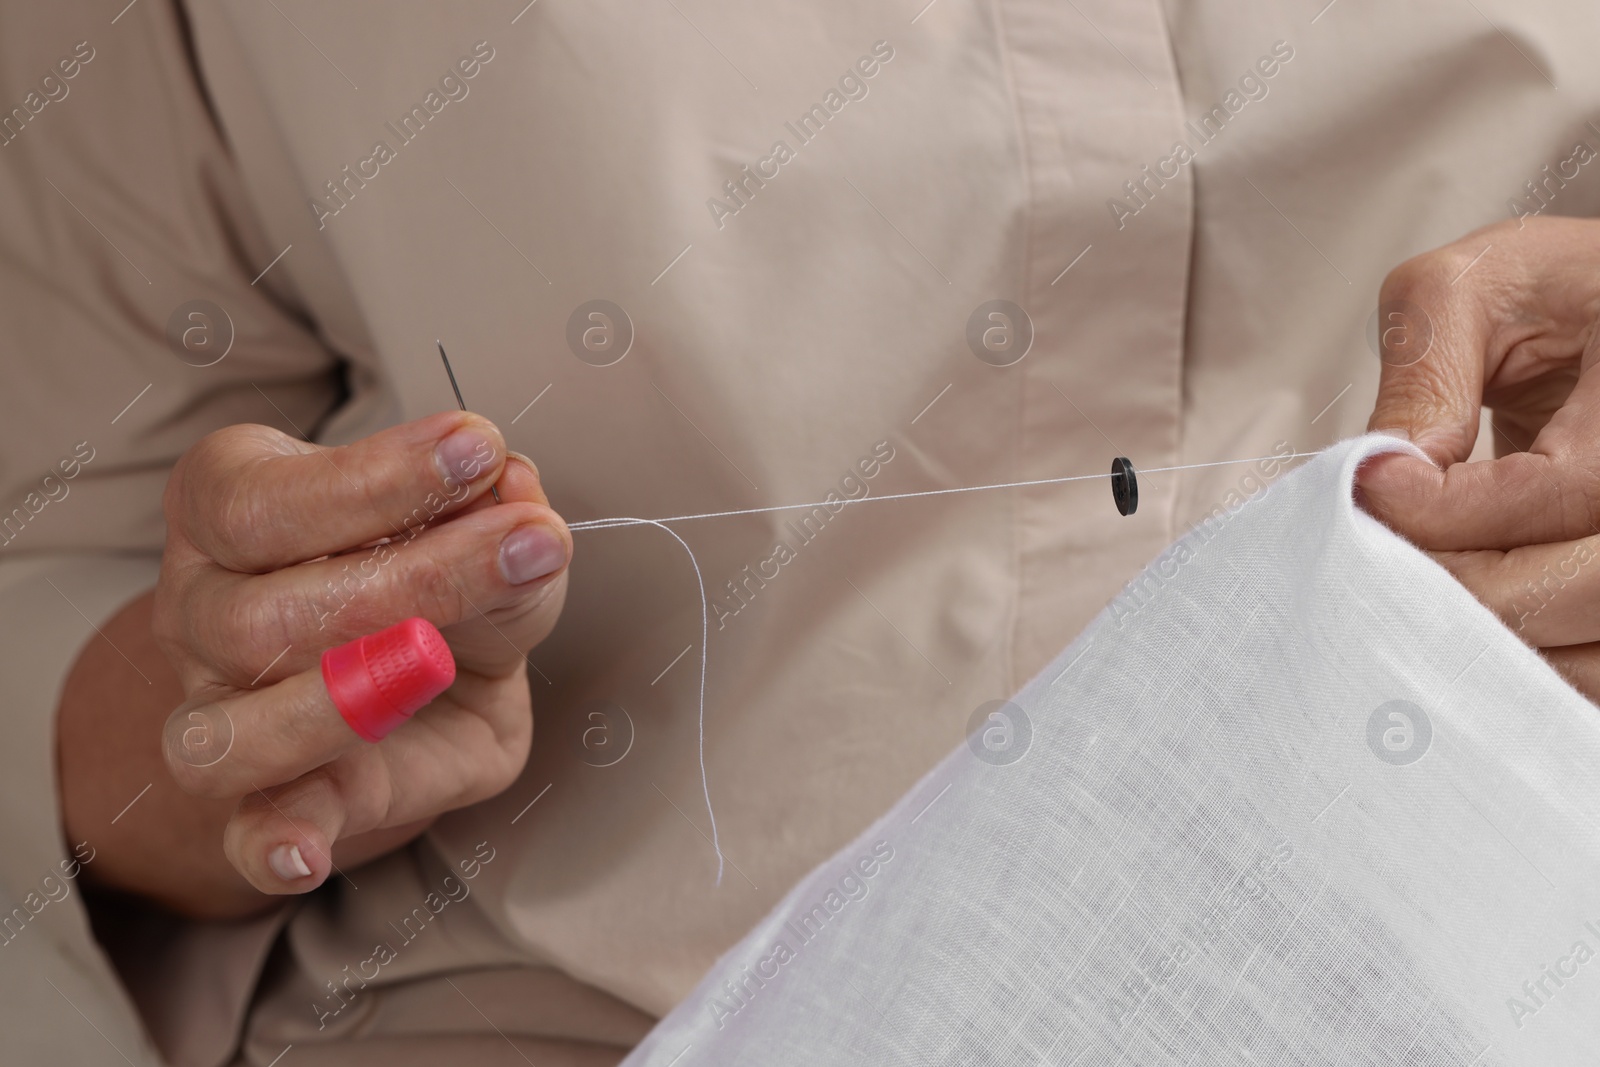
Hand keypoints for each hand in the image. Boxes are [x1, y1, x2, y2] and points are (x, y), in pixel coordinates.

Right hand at [153, 412, 568, 894]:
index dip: (378, 477)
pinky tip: (306, 854)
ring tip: (441, 663)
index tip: (481, 448)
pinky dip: (273, 843)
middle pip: (257, 616)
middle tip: (524, 545)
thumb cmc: (445, 579)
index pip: (265, 500)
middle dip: (410, 581)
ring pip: (229, 732)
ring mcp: (218, 712)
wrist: (439, 679)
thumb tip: (516, 491)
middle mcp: (200, 609)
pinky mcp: (265, 803)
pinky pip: (245, 835)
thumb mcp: (483, 525)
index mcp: (229, 509)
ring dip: (346, 702)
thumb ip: (496, 508)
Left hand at [1357, 215, 1599, 695]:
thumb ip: (1427, 368)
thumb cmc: (1562, 293)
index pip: (1560, 494)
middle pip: (1592, 593)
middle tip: (1377, 571)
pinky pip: (1595, 666)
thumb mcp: (1481, 286)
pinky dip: (1534, 663)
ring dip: (1500, 647)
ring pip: (1599, 655)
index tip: (1370, 491)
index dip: (1450, 512)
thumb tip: (1387, 471)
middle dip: (1467, 594)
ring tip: (1416, 600)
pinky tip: (1470, 625)